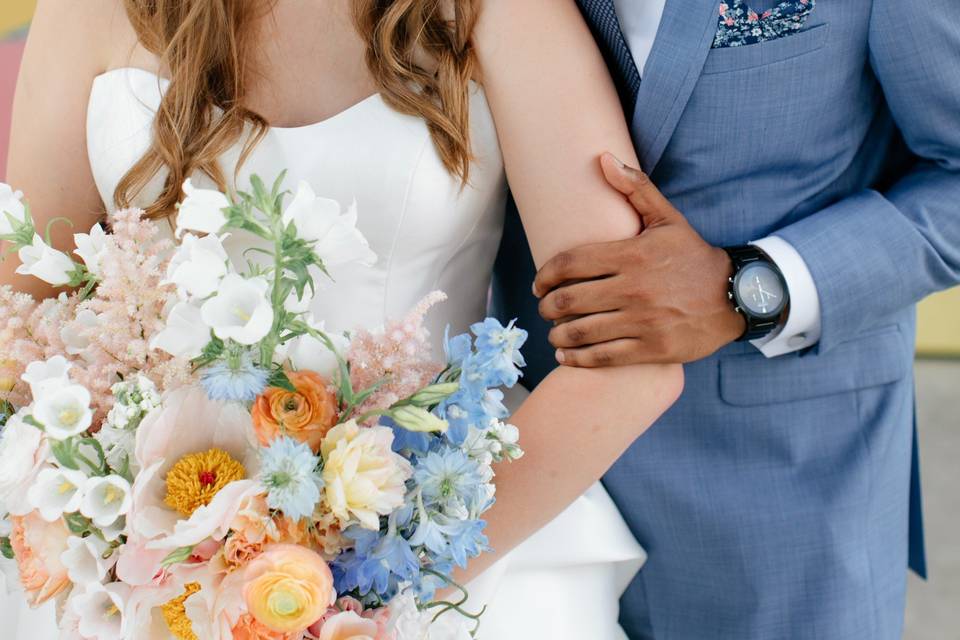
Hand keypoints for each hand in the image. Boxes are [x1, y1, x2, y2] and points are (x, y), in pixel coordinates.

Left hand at [532, 153, 745, 365]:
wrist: (737, 296)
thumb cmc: (693, 257)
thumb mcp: (667, 219)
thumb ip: (635, 188)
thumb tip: (603, 159)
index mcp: (632, 255)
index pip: (570, 263)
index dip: (545, 275)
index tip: (538, 284)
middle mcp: (634, 288)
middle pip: (569, 299)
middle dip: (547, 306)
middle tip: (545, 308)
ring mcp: (643, 321)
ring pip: (581, 331)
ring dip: (557, 334)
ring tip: (554, 332)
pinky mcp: (652, 349)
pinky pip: (602, 357)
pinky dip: (576, 358)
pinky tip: (565, 355)